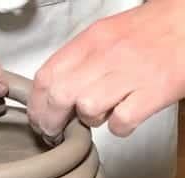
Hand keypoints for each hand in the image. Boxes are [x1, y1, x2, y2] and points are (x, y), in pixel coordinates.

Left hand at [28, 0, 184, 136]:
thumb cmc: (147, 33)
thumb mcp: (104, 36)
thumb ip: (76, 63)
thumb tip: (51, 93)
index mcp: (90, 40)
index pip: (46, 76)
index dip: (36, 105)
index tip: (37, 119)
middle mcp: (106, 54)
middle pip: (60, 96)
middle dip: (51, 122)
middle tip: (54, 131)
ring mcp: (131, 73)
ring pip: (87, 108)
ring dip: (87, 121)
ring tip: (98, 116)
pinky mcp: (155, 91)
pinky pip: (121, 122)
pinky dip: (118, 128)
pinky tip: (122, 120)